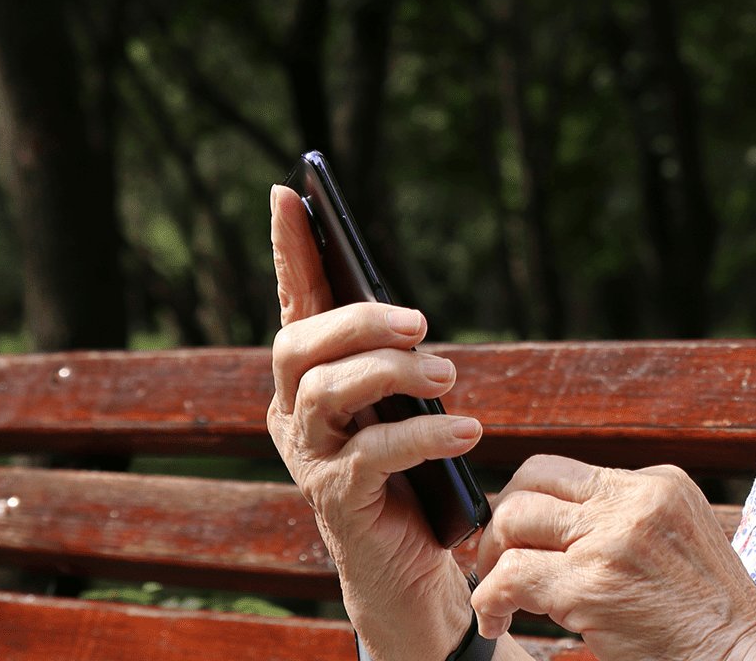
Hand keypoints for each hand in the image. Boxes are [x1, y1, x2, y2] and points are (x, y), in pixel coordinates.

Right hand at [265, 184, 490, 660]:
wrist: (407, 565)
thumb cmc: (409, 473)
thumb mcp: (401, 405)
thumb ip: (392, 361)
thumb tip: (408, 319)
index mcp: (310, 378)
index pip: (294, 303)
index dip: (290, 249)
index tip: (290, 191)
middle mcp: (293, 411)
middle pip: (299, 344)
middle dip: (358, 321)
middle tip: (420, 322)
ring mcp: (307, 455)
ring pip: (328, 392)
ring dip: (395, 374)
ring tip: (449, 377)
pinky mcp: (334, 498)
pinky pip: (372, 454)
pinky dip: (423, 435)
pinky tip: (465, 430)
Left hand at [471, 455, 755, 660]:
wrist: (742, 654)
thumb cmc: (709, 616)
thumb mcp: (682, 539)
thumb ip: (632, 520)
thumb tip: (567, 522)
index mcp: (659, 483)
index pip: (567, 470)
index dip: (531, 502)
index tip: (521, 539)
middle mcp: (635, 500)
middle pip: (532, 480)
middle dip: (501, 522)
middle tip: (497, 564)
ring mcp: (613, 539)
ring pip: (514, 519)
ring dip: (491, 560)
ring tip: (499, 597)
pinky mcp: (592, 585)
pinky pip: (511, 577)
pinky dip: (491, 601)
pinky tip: (497, 623)